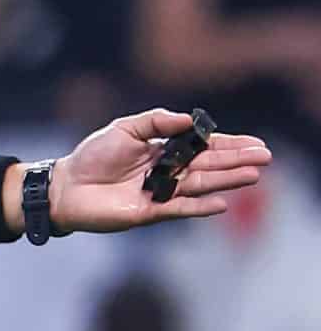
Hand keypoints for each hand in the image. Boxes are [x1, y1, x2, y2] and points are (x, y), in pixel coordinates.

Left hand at [45, 108, 271, 234]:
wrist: (66, 186)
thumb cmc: (93, 155)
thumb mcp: (124, 129)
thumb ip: (156, 121)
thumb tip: (189, 119)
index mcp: (164, 150)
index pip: (204, 146)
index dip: (229, 144)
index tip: (255, 143)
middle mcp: (168, 172)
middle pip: (209, 165)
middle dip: (237, 161)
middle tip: (265, 157)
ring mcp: (162, 192)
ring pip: (201, 185)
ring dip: (227, 180)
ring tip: (254, 175)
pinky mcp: (151, 211)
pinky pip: (180, 208)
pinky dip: (200, 206)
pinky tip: (222, 202)